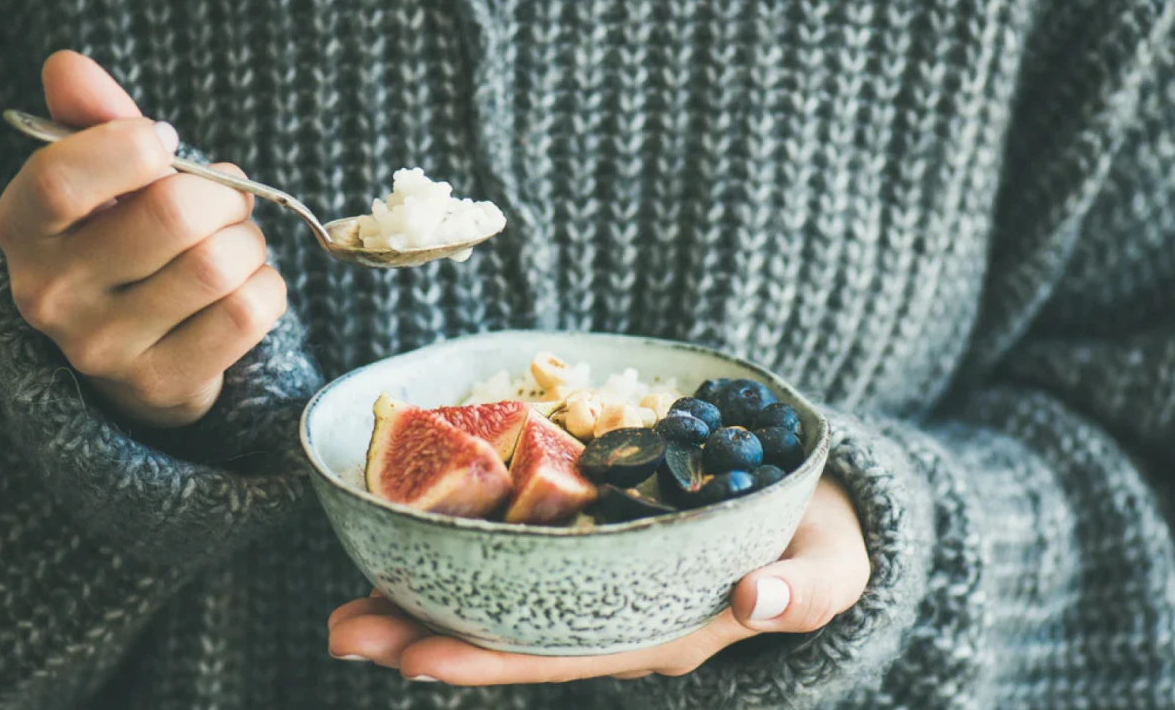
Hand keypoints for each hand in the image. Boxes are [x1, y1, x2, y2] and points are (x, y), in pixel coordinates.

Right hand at [0, 50, 286, 427]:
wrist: (136, 352)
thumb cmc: (125, 243)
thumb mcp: (104, 180)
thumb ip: (94, 119)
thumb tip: (68, 64)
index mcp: (24, 228)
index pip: (64, 178)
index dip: (133, 147)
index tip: (164, 143)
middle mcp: (51, 293)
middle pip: (174, 215)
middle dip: (223, 197)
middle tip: (225, 203)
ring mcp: (104, 348)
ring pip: (220, 264)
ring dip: (249, 244)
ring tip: (233, 247)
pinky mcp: (162, 383)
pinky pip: (250, 311)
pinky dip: (268, 286)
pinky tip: (244, 287)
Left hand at [327, 474, 868, 682]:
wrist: (817, 513)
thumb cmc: (824, 545)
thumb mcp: (833, 567)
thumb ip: (806, 589)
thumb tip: (760, 601)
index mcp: (663, 631)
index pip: (564, 654)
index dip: (489, 660)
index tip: (414, 661)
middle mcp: (618, 615)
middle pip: (512, 634)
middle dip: (427, 637)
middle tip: (341, 629)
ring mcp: (604, 580)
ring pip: (505, 598)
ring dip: (428, 598)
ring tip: (350, 600)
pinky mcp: (599, 538)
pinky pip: (525, 554)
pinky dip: (468, 550)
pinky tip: (417, 540)